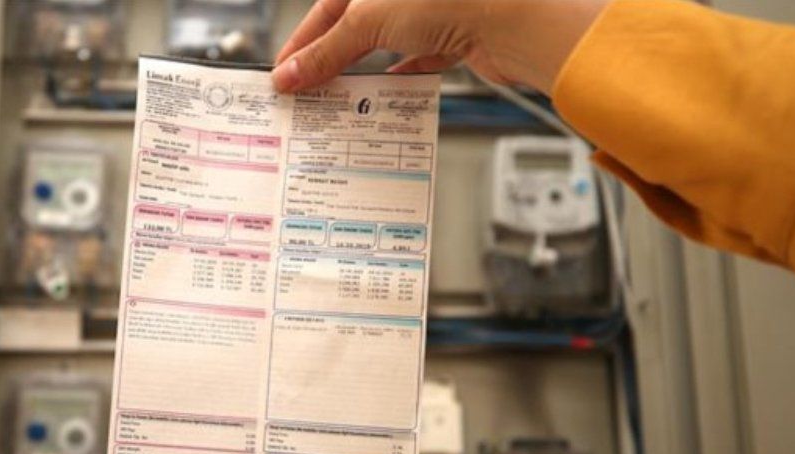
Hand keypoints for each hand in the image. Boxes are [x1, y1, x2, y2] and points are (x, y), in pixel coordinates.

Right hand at [272, 0, 606, 93]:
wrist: (511, 17)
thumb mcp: (368, 22)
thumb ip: (326, 51)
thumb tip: (290, 74)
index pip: (325, 11)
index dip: (302, 44)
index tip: (284, 75)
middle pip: (353, 29)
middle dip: (330, 62)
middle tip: (306, 94)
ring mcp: (429, 11)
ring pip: (384, 46)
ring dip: (362, 74)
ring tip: (340, 100)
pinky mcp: (453, 35)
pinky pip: (418, 60)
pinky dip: (400, 79)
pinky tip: (386, 95)